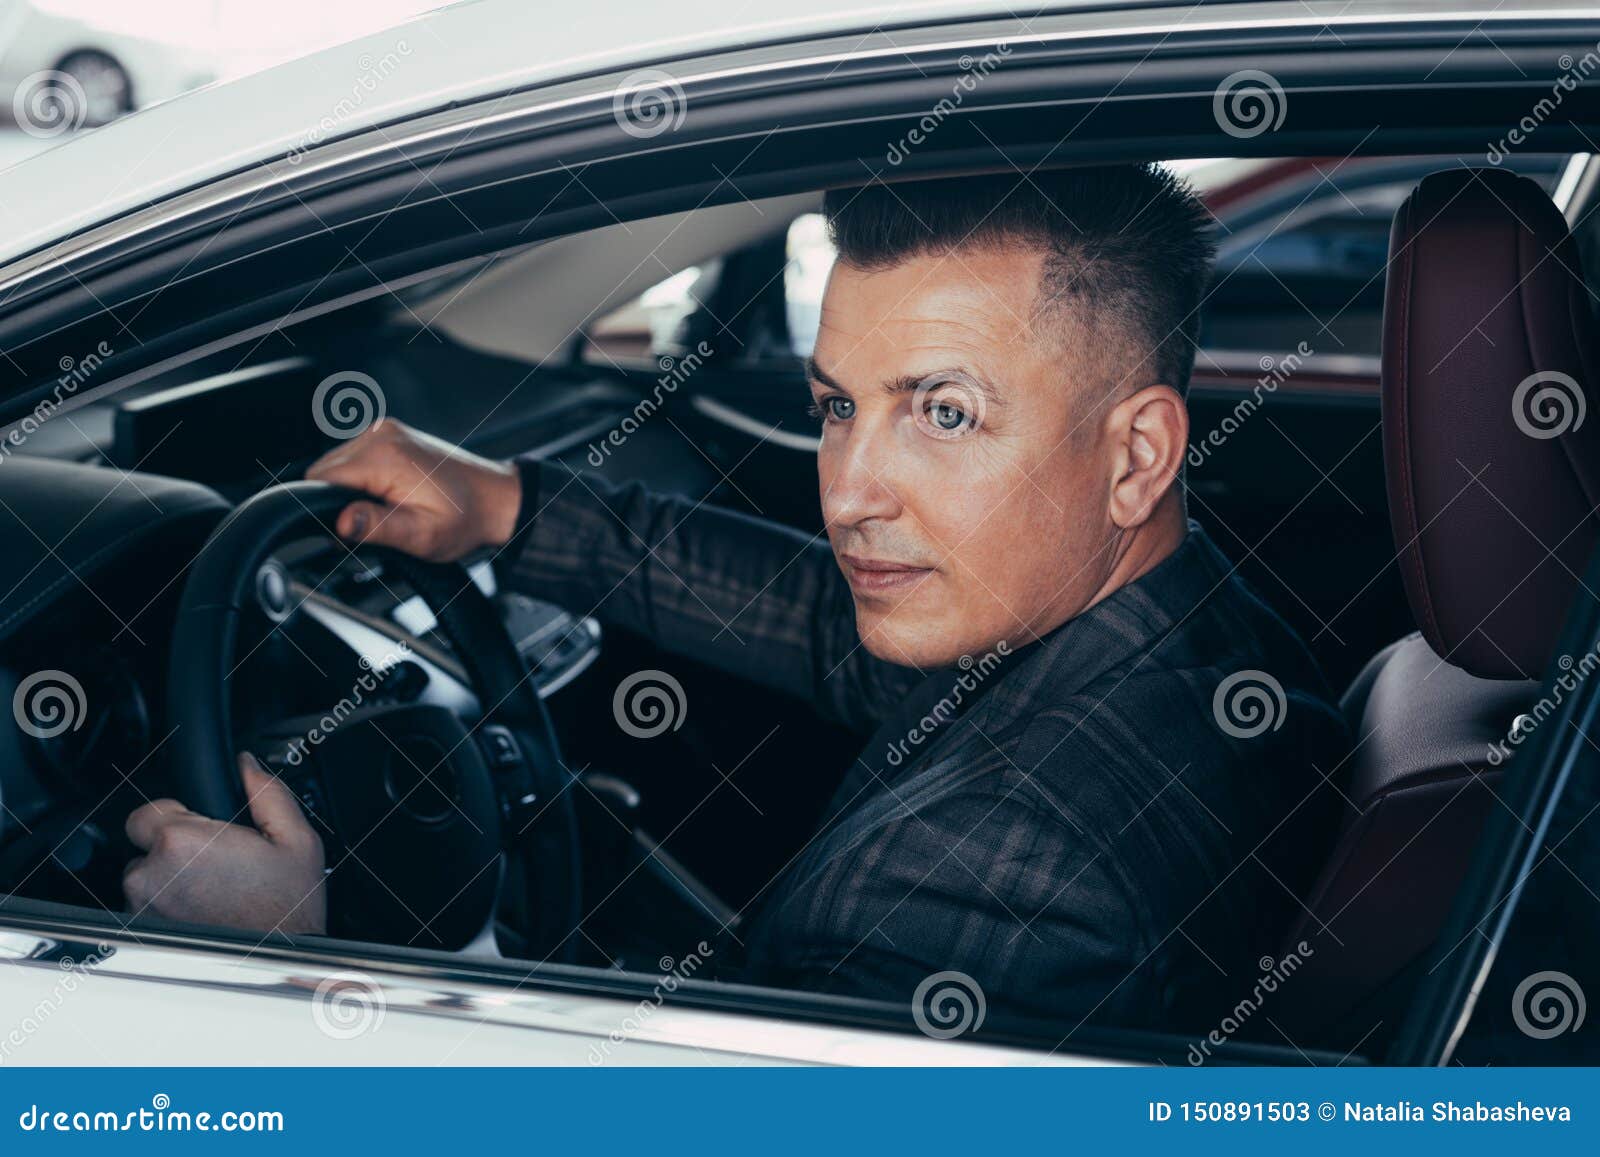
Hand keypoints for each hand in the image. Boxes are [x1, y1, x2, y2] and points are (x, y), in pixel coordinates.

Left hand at [123, 754, 326, 934]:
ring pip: (144, 879)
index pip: (145, 811)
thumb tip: (247, 765)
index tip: (197, 826)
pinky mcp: (143, 934)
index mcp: (183, 842)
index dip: (174, 815)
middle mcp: (151, 876)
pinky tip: (203, 911)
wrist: (279, 964)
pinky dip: (166, 908)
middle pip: (144, 846)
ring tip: (212, 889)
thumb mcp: (297, 839)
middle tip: (214, 860)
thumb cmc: (288, 910)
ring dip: (168, 879)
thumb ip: (267, 792)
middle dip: (173, 849)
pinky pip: (145, 909)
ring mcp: (143, 909)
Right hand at [305, 418, 521, 561]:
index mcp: (384, 456)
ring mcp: (386, 431)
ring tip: (386, 509)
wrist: (495, 499)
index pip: (321, 479)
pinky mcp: (390, 435)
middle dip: (337, 501)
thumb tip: (341, 523)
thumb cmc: (465, 517)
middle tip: (372, 524)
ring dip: (349, 490)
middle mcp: (381, 435)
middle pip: (324, 471)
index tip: (346, 531)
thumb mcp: (421, 534)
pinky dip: (362, 479)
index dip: (324, 510)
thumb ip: (378, 528)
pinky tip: (388, 494)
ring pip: (337, 465)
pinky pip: (356, 458)